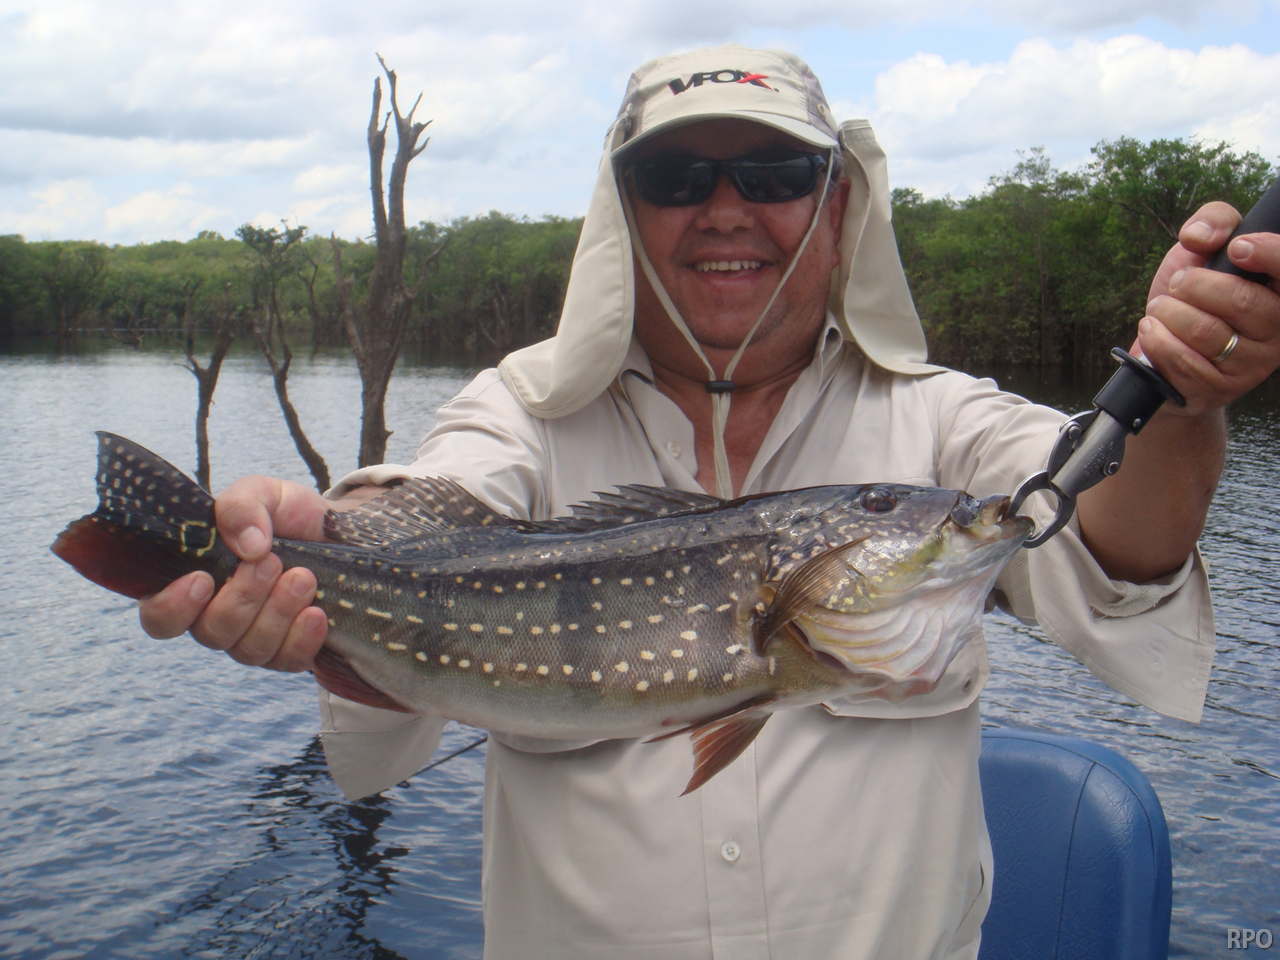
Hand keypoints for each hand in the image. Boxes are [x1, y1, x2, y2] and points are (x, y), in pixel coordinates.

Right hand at [137, 476, 331, 671]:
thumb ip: (242, 507)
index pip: (160, 616)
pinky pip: (287, 661)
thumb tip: (248, 546)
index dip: (172, 607)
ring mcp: (253, 638)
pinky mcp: (289, 651)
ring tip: (304, 577)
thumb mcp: (263, 494)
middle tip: (272, 562)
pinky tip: (316, 613)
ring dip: (277, 612)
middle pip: (211, 633)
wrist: (338, 532)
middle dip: (243, 598)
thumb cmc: (287, 516)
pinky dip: (302, 638)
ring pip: (249, 649)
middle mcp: (216, 617)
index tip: (202, 579)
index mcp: (193, 581)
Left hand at [1138, 201, 1279, 415]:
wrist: (1162, 357)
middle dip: (1193, 285)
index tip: (1237, 248)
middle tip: (1176, 284)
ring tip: (1160, 308)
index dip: (1270, 255)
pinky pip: (1183, 360)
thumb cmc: (1190, 300)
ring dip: (1169, 313)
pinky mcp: (1220, 389)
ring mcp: (1251, 364)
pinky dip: (1157, 339)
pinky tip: (1152, 331)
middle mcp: (1276, 330)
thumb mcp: (1200, 252)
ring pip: (1207, 331)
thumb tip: (1201, 236)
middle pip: (1241, 301)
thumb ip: (1213, 223)